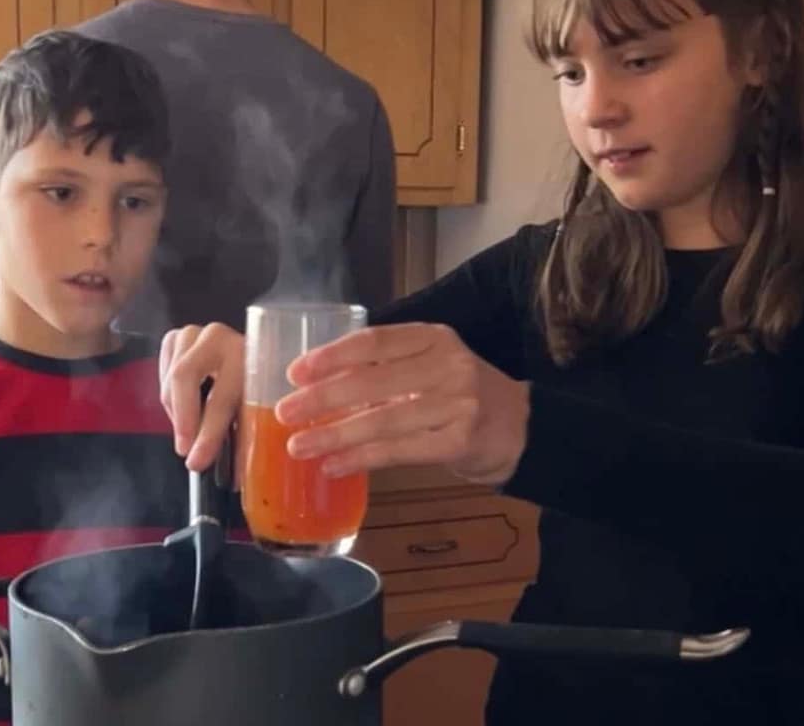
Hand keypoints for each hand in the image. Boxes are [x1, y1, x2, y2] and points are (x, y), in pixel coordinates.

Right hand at [159, 323, 243, 470]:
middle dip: (182, 419)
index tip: (196, 460)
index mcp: (249, 353)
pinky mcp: (175, 338)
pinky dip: (168, 397)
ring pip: (170, 377)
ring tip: (188, 433)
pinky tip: (183, 410)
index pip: (222, 395)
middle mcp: (219, 336)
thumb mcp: (256, 410)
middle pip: (184, 376)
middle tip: (184, 450)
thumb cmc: (254, 388)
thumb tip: (235, 479)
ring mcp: (194, 333)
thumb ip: (246, 437)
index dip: (208, 432)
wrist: (249, 357)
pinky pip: (161, 372)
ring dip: (176, 412)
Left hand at [276, 323, 529, 485]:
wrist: (518, 427)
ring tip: (299, 446)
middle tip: (285, 412)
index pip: (374, 342)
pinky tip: (333, 465)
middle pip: (373, 381)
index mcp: (434, 338)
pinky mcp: (458, 442)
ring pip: (383, 420)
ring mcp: (457, 404)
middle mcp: (448, 366)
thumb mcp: (430, 364)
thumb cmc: (459, 394)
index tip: (294, 372)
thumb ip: (386, 368)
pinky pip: (399, 450)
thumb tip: (316, 383)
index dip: (331, 356)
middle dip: (323, 398)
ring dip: (335, 434)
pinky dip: (361, 459)